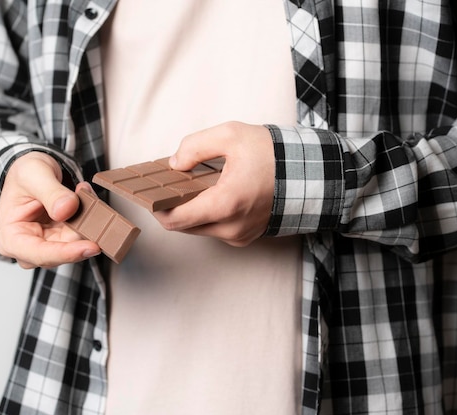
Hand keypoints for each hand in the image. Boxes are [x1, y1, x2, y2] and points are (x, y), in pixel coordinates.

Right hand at [0, 152, 99, 268]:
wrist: (34, 171)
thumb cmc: (25, 173)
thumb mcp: (34, 173)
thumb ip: (51, 192)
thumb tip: (67, 209)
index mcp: (11, 238)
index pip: (39, 254)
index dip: (67, 253)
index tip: (92, 246)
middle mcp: (27, 247)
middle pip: (61, 253)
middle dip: (82, 234)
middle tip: (99, 214)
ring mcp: (46, 244)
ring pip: (74, 245)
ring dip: (87, 223)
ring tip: (86, 194)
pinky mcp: (62, 239)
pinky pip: (80, 235)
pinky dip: (88, 219)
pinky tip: (88, 199)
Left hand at [153, 121, 274, 246]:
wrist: (309, 173)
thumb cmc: (273, 154)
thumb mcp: (230, 135)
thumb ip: (194, 147)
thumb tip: (174, 164)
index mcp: (225, 205)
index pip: (175, 220)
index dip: (156, 209)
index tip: (148, 196)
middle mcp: (231, 227)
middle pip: (184, 226)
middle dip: (173, 207)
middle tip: (168, 185)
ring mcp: (239, 235)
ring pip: (200, 229)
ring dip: (191, 211)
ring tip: (191, 187)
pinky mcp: (246, 236)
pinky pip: (216, 229)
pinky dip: (208, 215)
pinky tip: (211, 194)